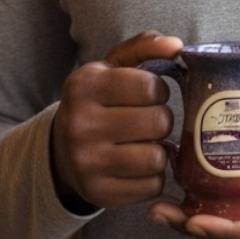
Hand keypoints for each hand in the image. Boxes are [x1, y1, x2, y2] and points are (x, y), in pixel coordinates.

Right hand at [50, 30, 182, 208]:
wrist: (62, 150)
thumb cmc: (98, 102)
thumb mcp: (112, 68)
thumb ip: (144, 47)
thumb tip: (177, 45)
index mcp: (83, 86)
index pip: (150, 87)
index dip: (158, 91)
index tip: (148, 95)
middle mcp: (79, 124)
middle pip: (158, 122)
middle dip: (161, 120)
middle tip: (149, 121)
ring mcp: (86, 163)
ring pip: (157, 158)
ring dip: (159, 150)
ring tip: (144, 143)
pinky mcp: (98, 193)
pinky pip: (151, 187)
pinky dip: (152, 177)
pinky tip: (137, 166)